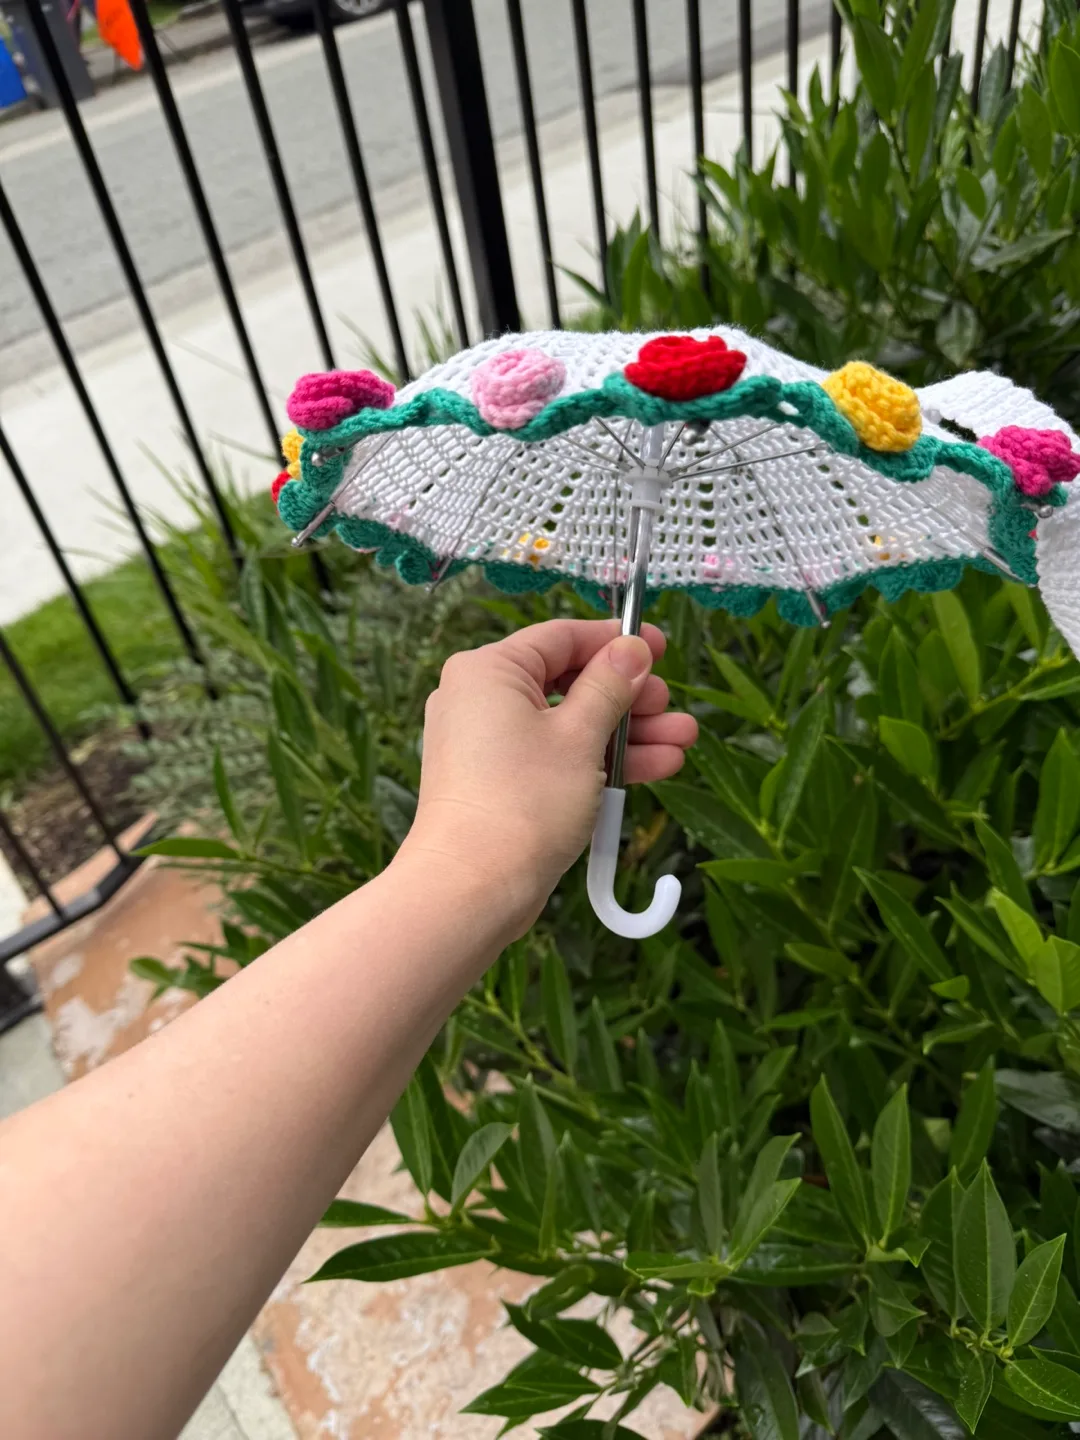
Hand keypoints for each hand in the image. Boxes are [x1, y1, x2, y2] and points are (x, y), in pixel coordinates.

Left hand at [398, 619, 697, 932]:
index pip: (561, 638)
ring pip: (568, 725)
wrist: (473, 889)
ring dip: (626, 733)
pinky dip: (598, 761)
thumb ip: (610, 686)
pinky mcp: (499, 783)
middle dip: (629, 697)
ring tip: (683, 740)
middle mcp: (480, 700)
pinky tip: (655, 766)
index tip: (660, 647)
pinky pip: (555, 757)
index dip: (615, 641)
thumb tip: (631, 649)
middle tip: (671, 706)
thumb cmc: (524, 801)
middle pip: (568, 682)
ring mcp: (488, 745)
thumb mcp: (580, 735)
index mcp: (489, 671)